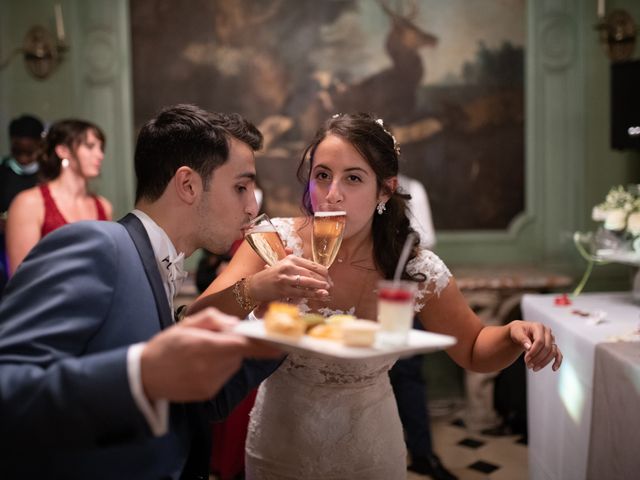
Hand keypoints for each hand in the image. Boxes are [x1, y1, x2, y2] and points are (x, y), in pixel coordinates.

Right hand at [141, 308, 280, 401]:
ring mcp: (210, 383)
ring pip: (232, 365)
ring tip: (202, 354)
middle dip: (234, 345)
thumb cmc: (165, 346)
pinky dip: (218, 369)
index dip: (263, 346)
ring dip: (226, 357)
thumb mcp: (186, 325)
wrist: (143, 377)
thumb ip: (213, 319)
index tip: (281, 345)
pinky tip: (199, 366)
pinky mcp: (208, 393)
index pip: (241, 346)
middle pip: (238, 354)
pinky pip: (223, 377)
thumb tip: (234, 324)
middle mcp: (209, 367)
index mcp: (204, 346)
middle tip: (216, 340)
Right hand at [248, 254, 330, 301]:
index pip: (312, 265)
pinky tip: (318, 296)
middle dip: (323, 280)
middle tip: (330, 286)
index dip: (323, 272)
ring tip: (327, 290)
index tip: (328, 277)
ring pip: (308, 282)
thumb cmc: (271, 276)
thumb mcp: (283, 264)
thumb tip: (316, 269)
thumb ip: (298, 264)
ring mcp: (286, 278)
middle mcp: (289, 266)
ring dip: (319, 287)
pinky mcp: (283, 290)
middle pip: (312, 273)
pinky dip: (311, 294)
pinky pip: (301, 293)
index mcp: (291, 259)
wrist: (255, 285)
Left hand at [509, 320, 562, 371]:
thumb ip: (522, 338)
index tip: (526, 359)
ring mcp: (551, 339)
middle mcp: (547, 332)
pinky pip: (558, 354)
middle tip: (528, 365)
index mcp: (538, 326)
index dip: (533, 352)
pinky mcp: (553, 346)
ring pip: (552, 352)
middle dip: (538, 358)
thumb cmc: (517, 332)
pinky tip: (553, 368)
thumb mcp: (516, 333)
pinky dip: (558, 361)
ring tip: (533, 368)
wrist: (520, 333)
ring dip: (544, 362)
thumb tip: (529, 347)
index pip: (540, 341)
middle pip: (547, 348)